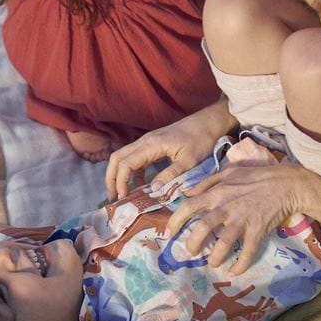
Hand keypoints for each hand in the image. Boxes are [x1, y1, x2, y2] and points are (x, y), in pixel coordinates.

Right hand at [105, 99, 233, 198]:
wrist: (208, 122)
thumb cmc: (201, 139)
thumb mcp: (189, 161)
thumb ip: (171, 175)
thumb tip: (153, 190)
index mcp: (152, 145)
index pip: (125, 163)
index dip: (120, 181)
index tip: (123, 198)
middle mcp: (145, 141)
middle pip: (117, 158)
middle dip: (112, 178)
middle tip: (114, 198)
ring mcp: (148, 141)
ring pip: (123, 156)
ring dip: (119, 174)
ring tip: (122, 194)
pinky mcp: (153, 144)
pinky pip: (135, 157)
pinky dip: (131, 171)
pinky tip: (139, 185)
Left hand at [166, 161, 314, 274]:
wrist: (286, 184)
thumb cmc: (257, 176)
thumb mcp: (230, 171)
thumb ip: (207, 182)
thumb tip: (187, 192)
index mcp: (217, 193)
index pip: (189, 206)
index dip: (176, 220)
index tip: (169, 232)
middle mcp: (226, 208)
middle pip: (202, 228)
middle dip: (192, 244)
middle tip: (190, 252)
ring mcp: (242, 220)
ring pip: (223, 244)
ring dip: (215, 258)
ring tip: (212, 263)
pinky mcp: (257, 231)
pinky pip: (247, 253)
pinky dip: (240, 266)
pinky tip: (234, 272)